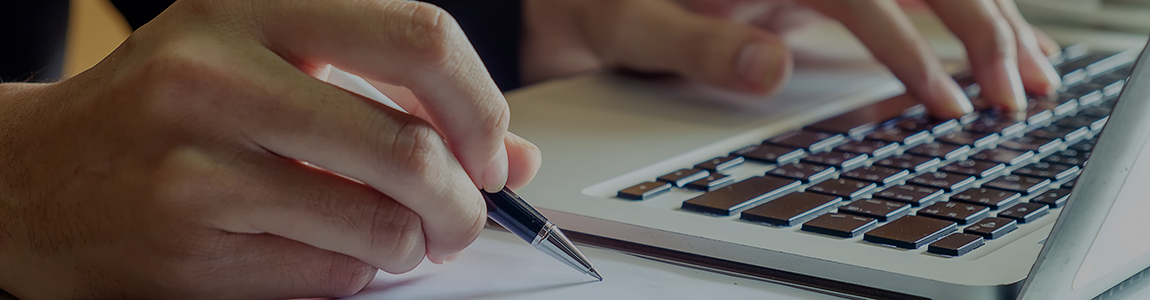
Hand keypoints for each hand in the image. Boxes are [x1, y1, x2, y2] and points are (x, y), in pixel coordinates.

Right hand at [0, 0, 540, 298]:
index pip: (419, 37)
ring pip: (381, 224)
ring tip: (401, 238)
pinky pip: (333, 275)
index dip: (480, 105)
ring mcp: (198, 158)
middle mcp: (220, 69)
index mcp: (252, 2)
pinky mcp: (188, 240)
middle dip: (464, 200)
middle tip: (465, 214)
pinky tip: (330, 252)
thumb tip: (513, 154)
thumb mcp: (274, 68)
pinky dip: (358, 272)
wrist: (33, 178)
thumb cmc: (164, 114)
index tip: (491, 148)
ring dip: (415, 245)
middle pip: (410, 146)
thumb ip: (395, 99)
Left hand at [521, 0, 1061, 118]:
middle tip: (1017, 92)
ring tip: (1031, 73)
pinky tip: (993, 41)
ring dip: (986, 19)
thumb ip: (698, 47)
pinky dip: (951, 16)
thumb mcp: (631, 27)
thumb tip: (770, 67)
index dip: (913, 49)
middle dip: (979, 27)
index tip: (947, 101)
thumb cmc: (600, 4)